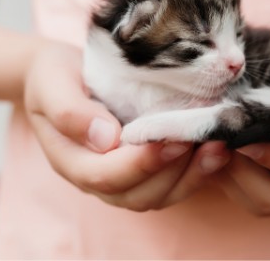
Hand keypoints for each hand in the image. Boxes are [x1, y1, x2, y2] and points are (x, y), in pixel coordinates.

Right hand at [24, 42, 230, 210]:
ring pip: (157, 195)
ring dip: (190, 176)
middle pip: (135, 194)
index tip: (169, 140)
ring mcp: (120, 175)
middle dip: (172, 172)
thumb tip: (106, 138)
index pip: (104, 177)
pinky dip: (195, 172)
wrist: (60, 75)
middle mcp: (96, 176)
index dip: (138, 164)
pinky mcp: (141, 166)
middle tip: (202, 141)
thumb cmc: (52, 76)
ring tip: (218, 147)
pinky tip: (217, 149)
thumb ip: (70, 111)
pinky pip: (169, 183)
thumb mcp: (51, 83)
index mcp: (70, 160)